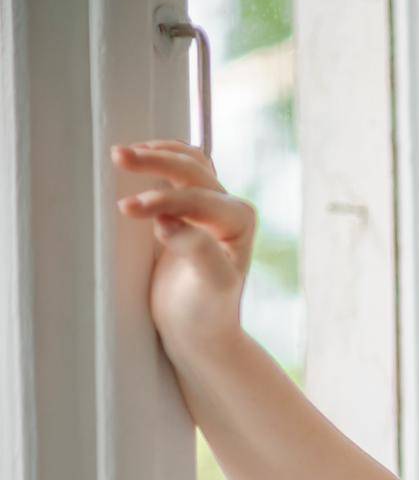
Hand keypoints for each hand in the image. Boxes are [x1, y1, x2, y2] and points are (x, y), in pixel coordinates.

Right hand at [110, 139, 256, 354]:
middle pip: (193, 172)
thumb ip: (197, 251)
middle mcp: (229, 208)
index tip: (127, 208)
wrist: (200, 327)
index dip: (165, 200)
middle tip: (118, 157)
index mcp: (240, 222)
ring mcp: (210, 205)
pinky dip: (160, 159)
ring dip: (156, 153)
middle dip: (157, 162)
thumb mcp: (209, 288)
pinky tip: (137, 155)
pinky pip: (179, 172)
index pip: (199, 201)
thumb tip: (167, 220)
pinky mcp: (190, 208)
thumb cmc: (207, 311)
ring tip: (120, 153)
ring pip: (187, 164)